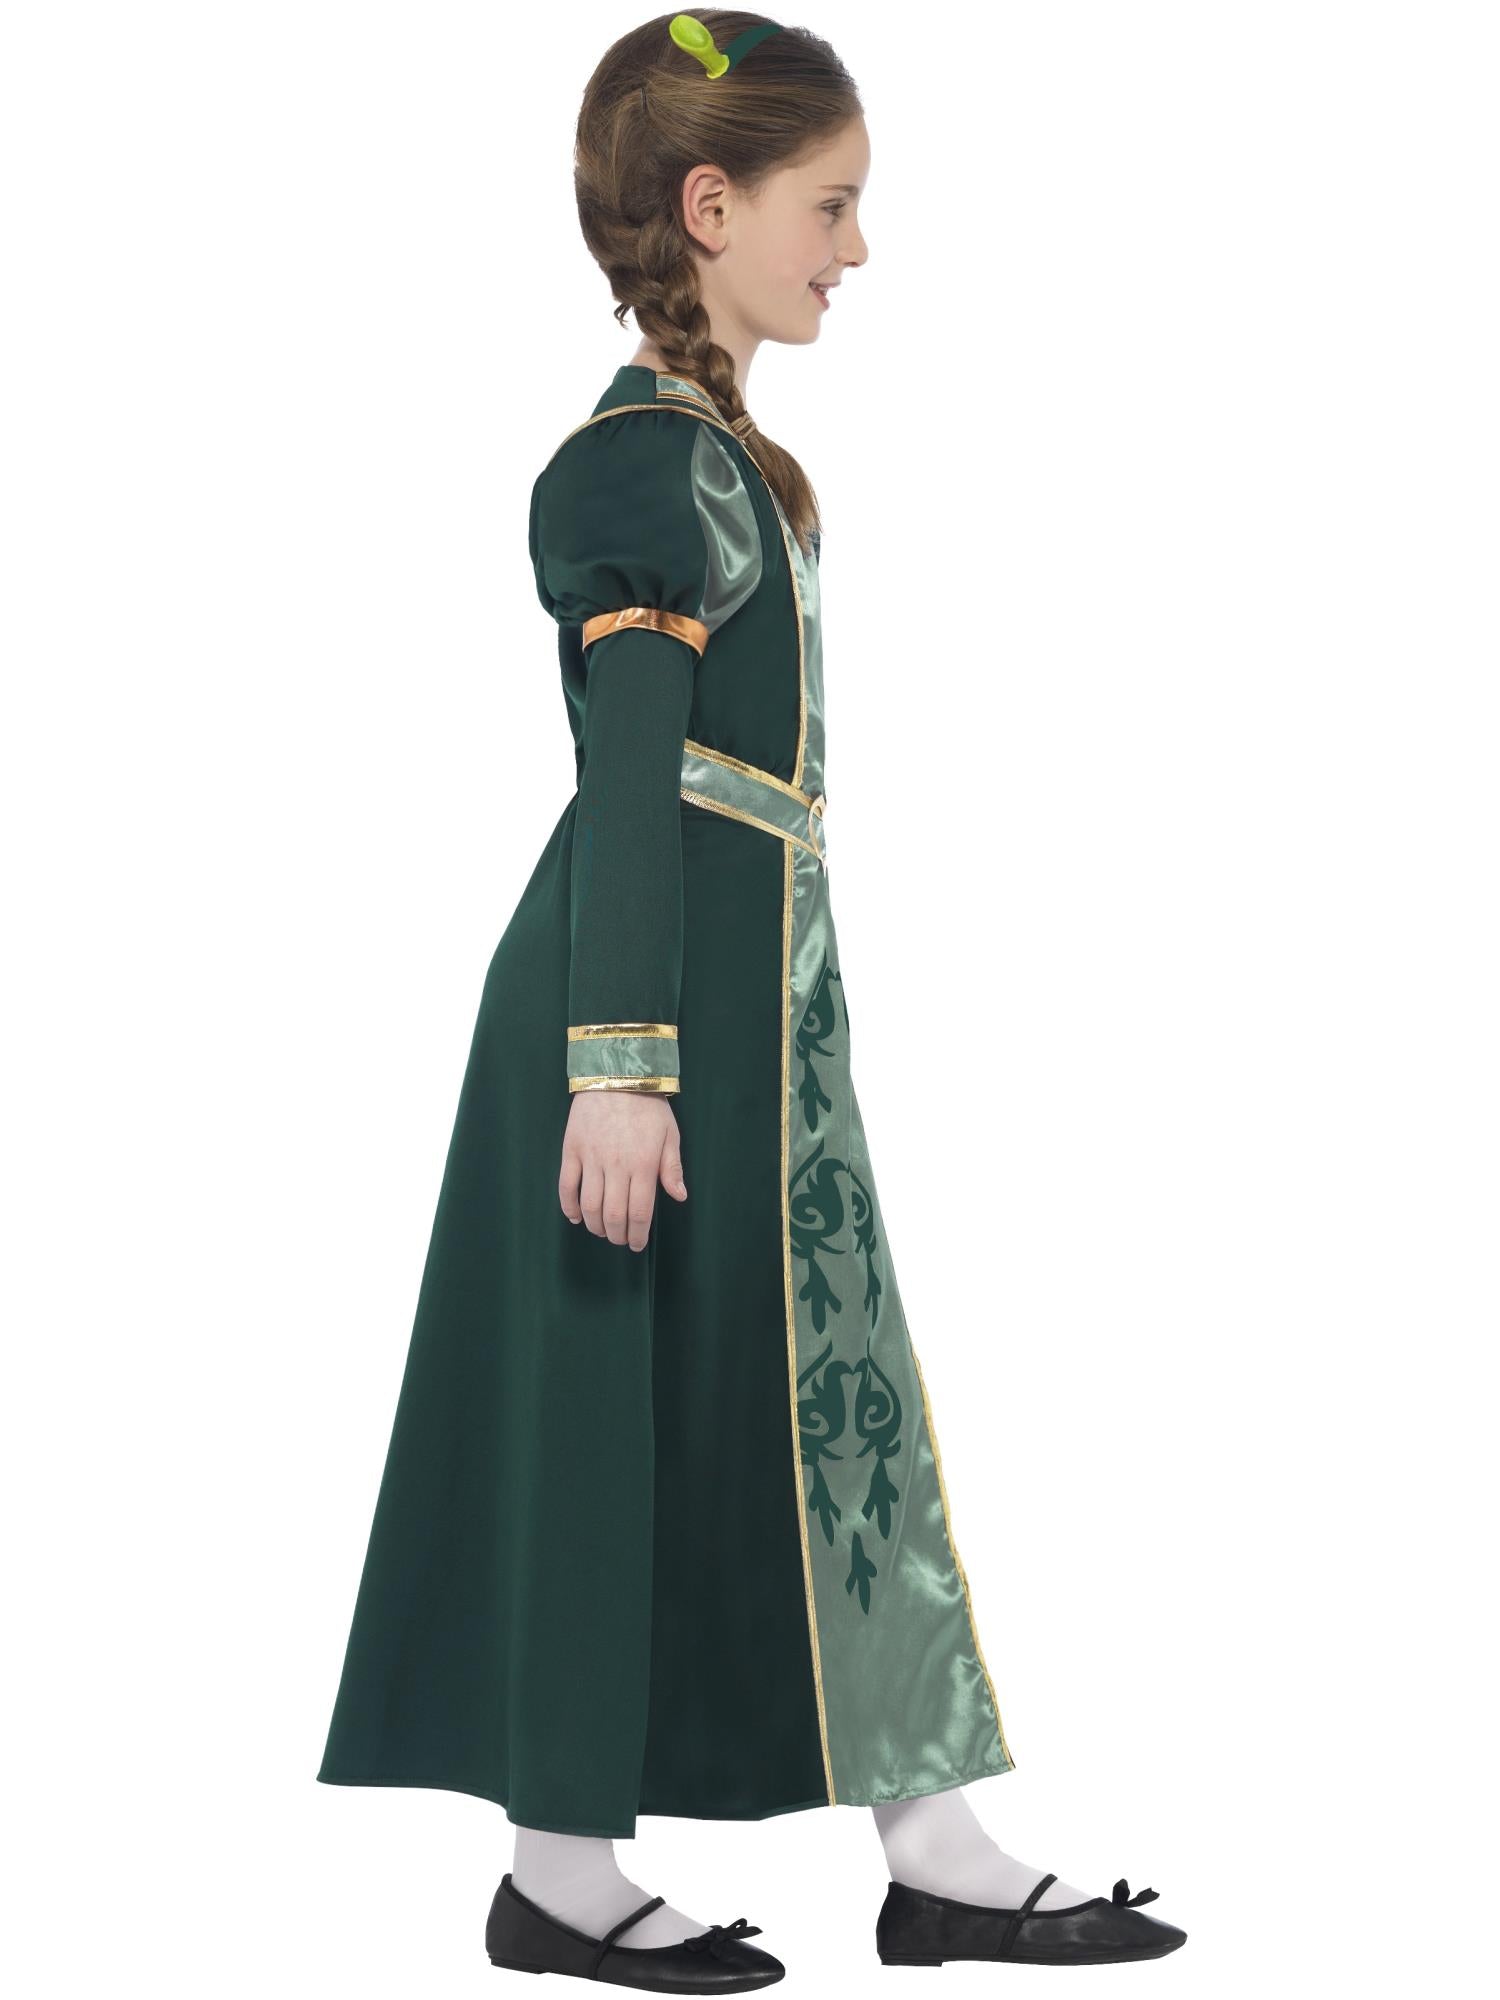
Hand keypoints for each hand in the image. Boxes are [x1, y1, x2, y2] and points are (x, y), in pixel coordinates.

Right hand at [559, 1090, 687, 1249]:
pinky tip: (576, 1218)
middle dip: (616, 1235)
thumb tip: (678, 1197)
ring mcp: (591, 1159)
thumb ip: (672, 1168)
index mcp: (644, 1165)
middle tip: (619, 1240)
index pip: (639, 1213)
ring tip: (601, 1231)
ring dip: (595, 1225)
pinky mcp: (572, 1150)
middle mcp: (617, 1166)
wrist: (616, 1074)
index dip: (637, 1235)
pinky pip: (566, 1186)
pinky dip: (569, 1207)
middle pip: (613, 1215)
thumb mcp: (670, 1134)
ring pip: (590, 1205)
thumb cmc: (648, 1105)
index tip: (636, 1244)